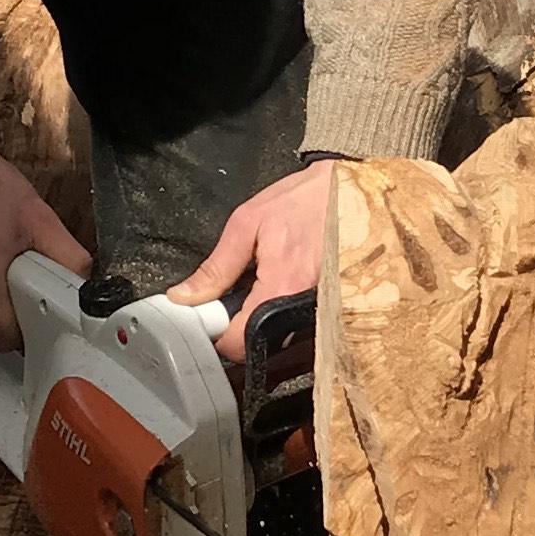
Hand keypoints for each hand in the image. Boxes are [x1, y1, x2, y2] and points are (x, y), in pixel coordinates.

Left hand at [170, 161, 335, 361]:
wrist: (350, 190)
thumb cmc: (304, 199)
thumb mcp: (247, 223)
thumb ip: (216, 267)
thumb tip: (184, 296)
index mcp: (282, 285)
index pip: (240, 343)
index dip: (217, 335)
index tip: (208, 316)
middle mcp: (305, 307)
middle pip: (260, 345)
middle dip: (237, 327)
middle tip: (230, 296)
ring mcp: (320, 310)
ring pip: (278, 337)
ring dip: (259, 320)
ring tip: (257, 284)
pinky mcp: (327, 306)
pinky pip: (295, 324)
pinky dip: (278, 312)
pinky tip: (276, 284)